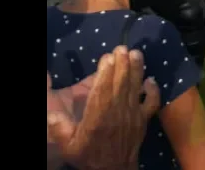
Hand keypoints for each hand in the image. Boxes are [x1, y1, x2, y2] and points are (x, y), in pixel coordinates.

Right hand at [48, 46, 160, 169]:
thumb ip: (60, 128)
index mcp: (97, 117)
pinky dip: (154, 90)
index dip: (105, 72)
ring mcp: (133, 116)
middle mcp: (117, 113)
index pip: (102, 90)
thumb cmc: (89, 156)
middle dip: (122, 64)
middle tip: (122, 48)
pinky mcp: (144, 121)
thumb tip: (51, 114)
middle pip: (120, 84)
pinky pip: (152, 103)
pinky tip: (152, 79)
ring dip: (137, 69)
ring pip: (136, 88)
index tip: (107, 56)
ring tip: (137, 53)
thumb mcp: (69, 146)